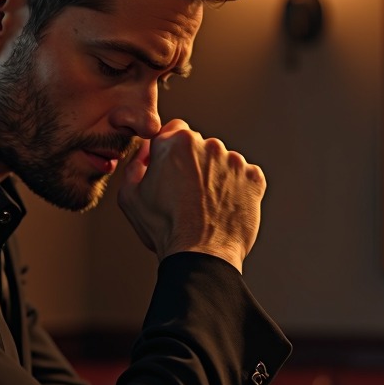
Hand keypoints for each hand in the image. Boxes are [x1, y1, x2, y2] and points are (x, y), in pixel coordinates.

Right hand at [117, 119, 265, 272]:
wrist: (201, 255)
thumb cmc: (164, 228)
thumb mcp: (129, 196)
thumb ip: (134, 165)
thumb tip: (144, 154)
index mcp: (176, 142)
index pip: (173, 129)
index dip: (169, 150)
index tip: (169, 168)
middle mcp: (208, 144)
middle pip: (199, 145)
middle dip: (193, 163)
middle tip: (186, 193)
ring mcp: (234, 161)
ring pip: (222, 161)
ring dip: (215, 176)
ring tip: (206, 205)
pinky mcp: (253, 178)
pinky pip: (243, 176)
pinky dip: (236, 188)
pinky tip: (223, 207)